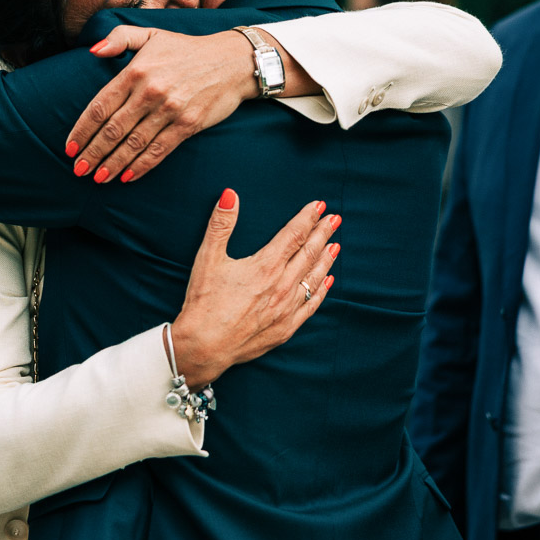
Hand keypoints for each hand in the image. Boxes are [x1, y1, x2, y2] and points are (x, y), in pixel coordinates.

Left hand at [65, 27, 263, 184]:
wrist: (233, 60)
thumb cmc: (187, 49)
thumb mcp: (152, 34)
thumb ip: (119, 38)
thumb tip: (92, 51)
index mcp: (136, 71)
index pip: (100, 106)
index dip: (82, 129)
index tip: (69, 147)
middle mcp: (150, 91)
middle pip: (113, 129)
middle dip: (92, 152)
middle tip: (78, 169)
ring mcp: (170, 109)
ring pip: (133, 143)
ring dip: (112, 163)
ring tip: (97, 177)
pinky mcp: (188, 124)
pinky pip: (160, 150)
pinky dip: (141, 165)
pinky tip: (127, 176)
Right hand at [169, 190, 339, 388]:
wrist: (205, 345)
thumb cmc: (204, 301)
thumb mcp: (207, 258)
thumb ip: (221, 224)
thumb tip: (230, 194)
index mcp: (265, 266)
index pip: (294, 235)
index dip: (307, 218)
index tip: (319, 206)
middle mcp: (281, 285)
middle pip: (309, 254)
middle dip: (323, 234)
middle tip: (335, 220)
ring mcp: (286, 308)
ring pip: (314, 278)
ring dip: (326, 260)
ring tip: (336, 245)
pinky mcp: (285, 328)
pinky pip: (310, 305)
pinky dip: (321, 290)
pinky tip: (328, 281)